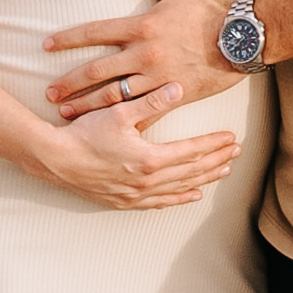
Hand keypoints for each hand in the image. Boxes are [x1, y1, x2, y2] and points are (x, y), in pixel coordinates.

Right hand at [35, 97, 241, 209]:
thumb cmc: (84, 133)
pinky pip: (160, 203)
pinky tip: (192, 195)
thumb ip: (151, 102)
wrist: (55, 160)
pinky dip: (179, 198)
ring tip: (224, 171)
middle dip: (216, 160)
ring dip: (204, 179)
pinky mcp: (124, 201)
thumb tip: (179, 89)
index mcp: (149, 158)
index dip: (213, 143)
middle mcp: (147, 181)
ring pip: (180, 188)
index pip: (191, 151)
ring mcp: (136, 194)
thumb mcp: (118, 112)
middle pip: (191, 171)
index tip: (232, 137)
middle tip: (237, 152)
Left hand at [45, 0, 238, 122]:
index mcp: (142, 26)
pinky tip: (107, 130)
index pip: (94, 32)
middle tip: (49, 94)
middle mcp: (144, 54)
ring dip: (88, 107)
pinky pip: (144, 112)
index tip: (45, 46)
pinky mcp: (174, 95)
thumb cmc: (211, 7)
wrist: (245, 37)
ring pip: (114, 97)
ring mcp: (158, 78)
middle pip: (97, 72)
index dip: (67, 39)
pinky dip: (124, 122)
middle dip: (70, 84)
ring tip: (68, 115)